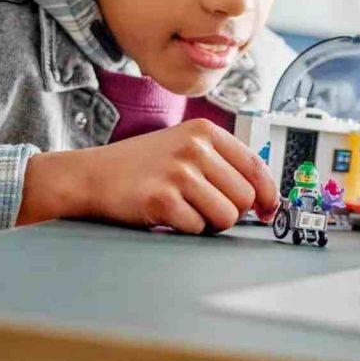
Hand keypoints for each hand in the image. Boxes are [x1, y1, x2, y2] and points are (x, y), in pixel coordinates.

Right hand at [20, 119, 279, 233]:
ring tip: (187, 210)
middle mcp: (195, 147)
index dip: (268, 194)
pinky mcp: (162, 198)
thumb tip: (264, 197)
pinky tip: (168, 215)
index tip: (269, 210)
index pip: (256, 166)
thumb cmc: (142, 166)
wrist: (90, 176)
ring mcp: (178, 172)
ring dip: (210, 222)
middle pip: (244, 196)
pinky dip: (186, 229)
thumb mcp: (184, 147)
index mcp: (205, 131)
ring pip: (226, 216)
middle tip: (206, 209)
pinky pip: (197, 228)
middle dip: (231, 211)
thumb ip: (222, 163)